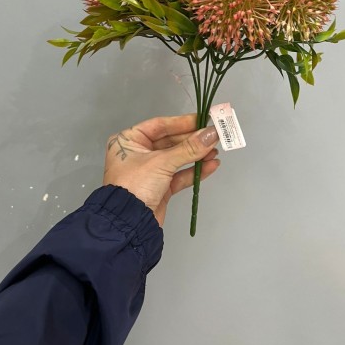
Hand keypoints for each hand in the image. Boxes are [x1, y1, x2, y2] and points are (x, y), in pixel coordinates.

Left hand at [103, 113, 220, 226]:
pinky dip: (194, 171)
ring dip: (196, 155)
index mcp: (129, 141)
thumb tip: (212, 133)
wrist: (128, 225)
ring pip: (177, 158)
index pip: (160, 125)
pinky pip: (179, 175)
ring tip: (215, 151)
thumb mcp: (162, 162)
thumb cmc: (136, 185)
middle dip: (193, 140)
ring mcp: (149, 171)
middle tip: (214, 136)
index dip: (183, 122)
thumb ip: (189, 148)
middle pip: (170, 141)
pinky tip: (211, 166)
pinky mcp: (159, 188)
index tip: (203, 120)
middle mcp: (138, 153)